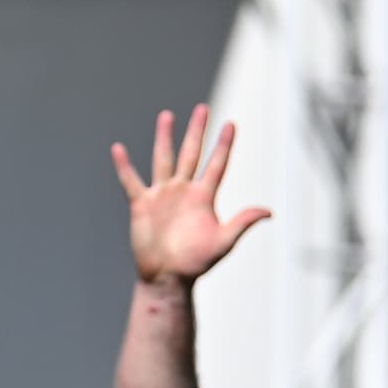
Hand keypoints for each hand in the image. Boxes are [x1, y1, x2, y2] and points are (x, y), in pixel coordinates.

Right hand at [112, 105, 271, 287]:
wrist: (168, 277)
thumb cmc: (196, 263)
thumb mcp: (223, 241)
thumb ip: (243, 222)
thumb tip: (269, 211)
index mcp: (203, 197)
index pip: (216, 165)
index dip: (224, 145)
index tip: (231, 124)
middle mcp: (183, 191)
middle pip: (191, 153)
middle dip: (197, 132)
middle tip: (203, 109)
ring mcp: (162, 195)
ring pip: (164, 159)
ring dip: (165, 138)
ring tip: (167, 116)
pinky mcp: (141, 205)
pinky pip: (131, 181)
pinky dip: (124, 166)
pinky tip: (118, 149)